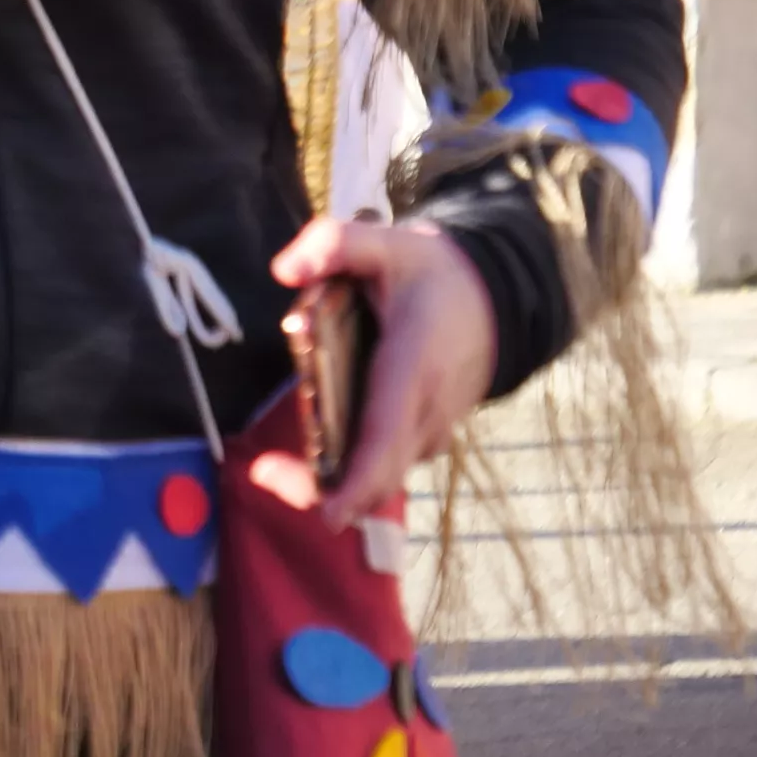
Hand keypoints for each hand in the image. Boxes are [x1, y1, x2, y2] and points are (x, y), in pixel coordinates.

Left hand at [261, 214, 498, 527]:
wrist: (492, 299)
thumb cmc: (432, 274)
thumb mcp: (387, 242)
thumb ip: (334, 244)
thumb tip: (285, 271)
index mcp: (414, 367)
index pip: (388, 435)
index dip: (359, 481)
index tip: (328, 513)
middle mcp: (426, 411)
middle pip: (380, 473)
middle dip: (324, 488)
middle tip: (264, 471)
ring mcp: (428, 430)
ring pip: (381, 474)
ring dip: (331, 479)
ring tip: (272, 467)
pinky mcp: (421, 436)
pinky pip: (384, 463)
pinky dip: (348, 468)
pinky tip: (309, 452)